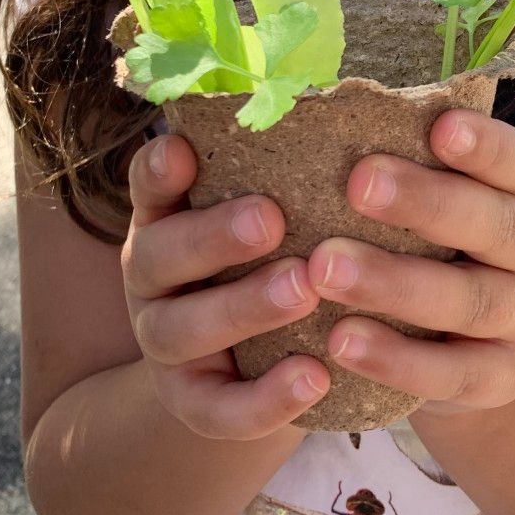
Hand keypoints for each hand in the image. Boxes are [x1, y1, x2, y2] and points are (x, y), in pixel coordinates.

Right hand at [121, 135, 329, 439]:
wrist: (259, 357)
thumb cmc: (278, 253)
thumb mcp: (274, 210)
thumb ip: (290, 172)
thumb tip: (365, 104)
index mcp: (167, 217)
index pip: (149, 187)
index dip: (158, 171)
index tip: (183, 150)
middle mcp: (152, 276)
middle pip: (159, 256)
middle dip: (213, 237)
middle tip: (272, 219)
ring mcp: (165, 341)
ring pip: (182, 331)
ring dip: (243, 307)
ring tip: (304, 289)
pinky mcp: (194, 402)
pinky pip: (219, 410)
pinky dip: (265, 398)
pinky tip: (315, 378)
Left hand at [305, 111, 514, 415]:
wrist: (474, 349)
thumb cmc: (440, 246)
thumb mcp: (446, 201)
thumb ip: (409, 162)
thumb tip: (323, 111)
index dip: (486, 146)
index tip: (439, 126)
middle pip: (497, 226)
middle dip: (427, 203)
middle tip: (358, 182)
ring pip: (470, 300)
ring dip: (394, 283)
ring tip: (324, 267)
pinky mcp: (502, 380)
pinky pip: (451, 373)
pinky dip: (396, 360)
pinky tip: (340, 340)